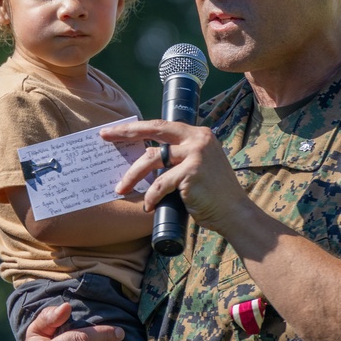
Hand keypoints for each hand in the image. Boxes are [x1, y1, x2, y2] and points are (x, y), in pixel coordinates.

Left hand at [101, 119, 251, 233]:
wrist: (234, 213)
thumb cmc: (211, 194)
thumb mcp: (197, 166)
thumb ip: (178, 157)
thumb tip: (145, 158)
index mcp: (198, 134)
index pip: (161, 126)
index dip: (136, 128)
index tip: (115, 130)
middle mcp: (198, 138)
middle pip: (154, 130)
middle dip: (126, 132)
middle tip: (105, 136)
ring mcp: (196, 154)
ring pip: (152, 159)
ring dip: (133, 175)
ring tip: (121, 188)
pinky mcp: (192, 172)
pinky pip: (160, 184)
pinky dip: (151, 196)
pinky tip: (148, 206)